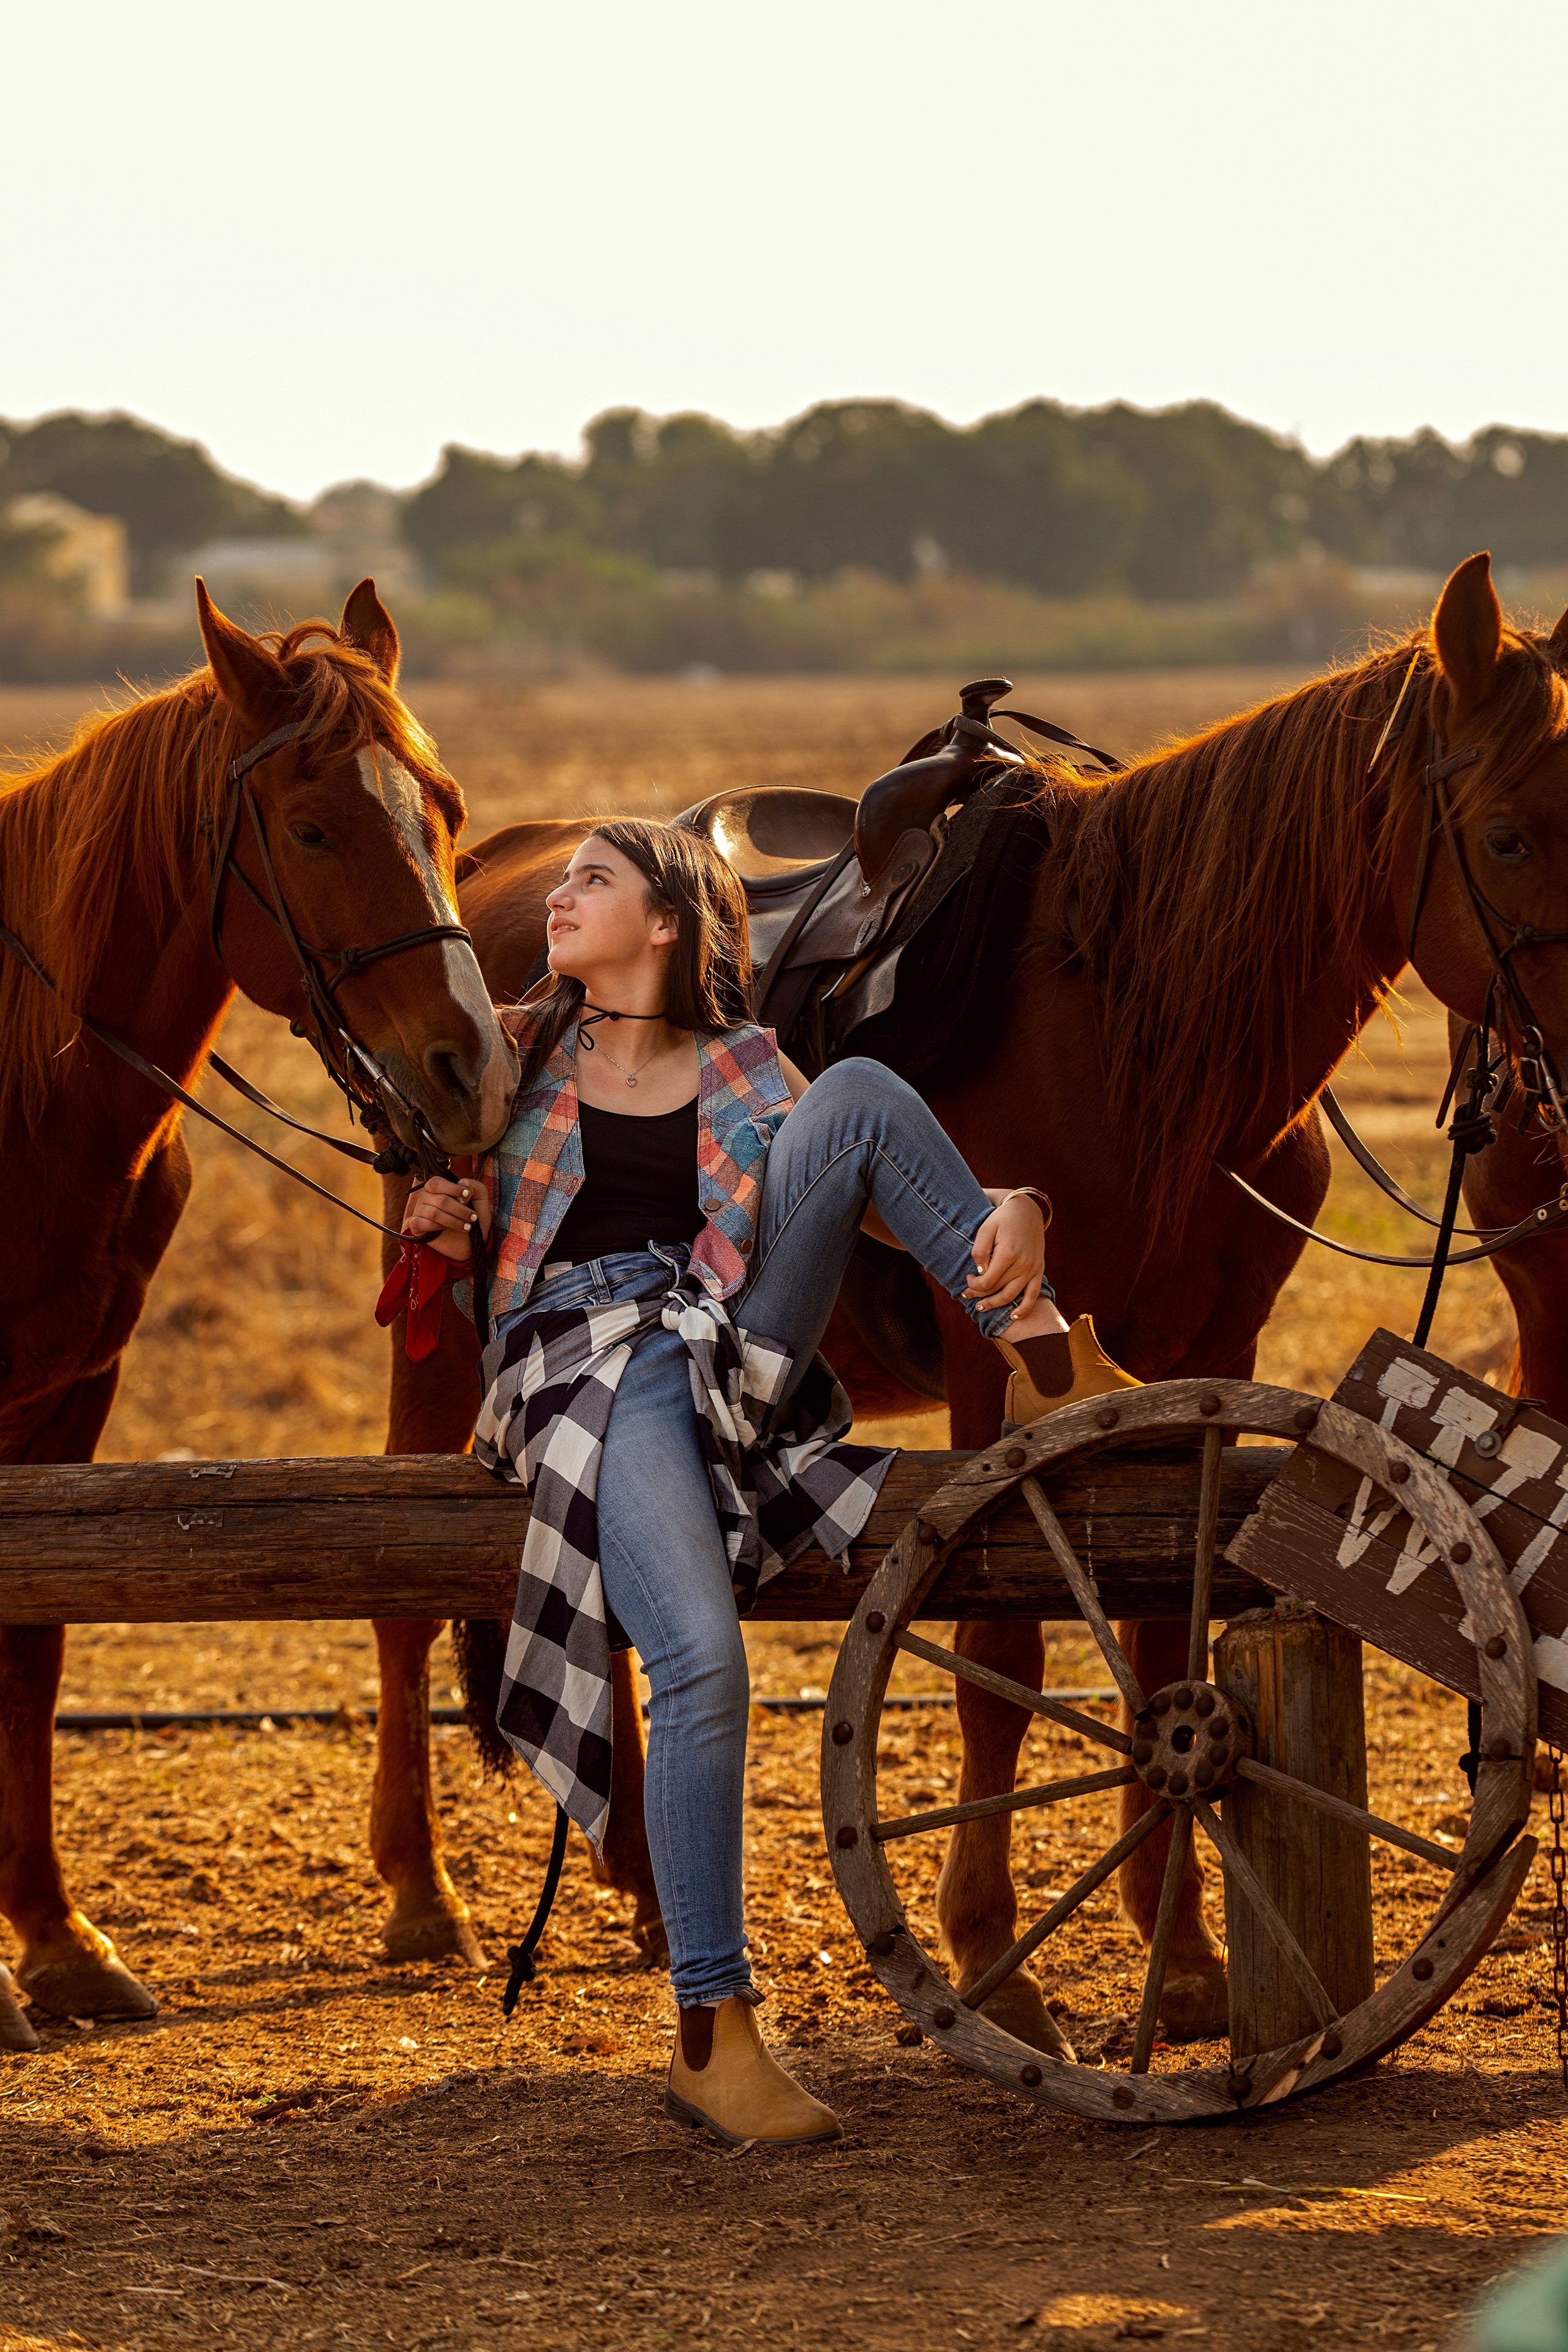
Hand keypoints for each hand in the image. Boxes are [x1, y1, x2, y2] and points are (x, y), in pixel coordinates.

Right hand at [401, 1175, 491, 1262]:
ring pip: (434, 1213)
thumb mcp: (479, 1197)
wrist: (469, 1241)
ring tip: (466, 1226)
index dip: (452, 1188)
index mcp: (437, 1187)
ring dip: (453, 1221)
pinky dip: (436, 1227)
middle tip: (472, 1217)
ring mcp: (419, 1210)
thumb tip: (461, 1184)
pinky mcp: (416, 1225)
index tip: (467, 1196)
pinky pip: (421, 1223)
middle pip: (440, 1200)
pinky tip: (445, 1229)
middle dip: (460, 1210)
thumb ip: (473, 1185)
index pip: (436, 1182)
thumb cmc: (471, 1216)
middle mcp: (425, 1196)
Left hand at [963, 1191, 1044, 1318]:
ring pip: (1012, 1296)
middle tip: (967, 1295)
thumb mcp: (986, 1229)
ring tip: (981, 1308)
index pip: (987, 1281)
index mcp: (1008, 1254)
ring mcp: (1032, 1268)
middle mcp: (1022, 1264)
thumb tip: (980, 1273)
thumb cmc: (1002, 1219)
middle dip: (979, 1295)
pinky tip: (1014, 1317)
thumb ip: (980, 1251)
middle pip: (997, 1290)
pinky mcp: (1039, 1270)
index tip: (967, 1279)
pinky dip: (1025, 1308)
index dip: (974, 1285)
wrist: (1026, 1210)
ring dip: (996, 1305)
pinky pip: (1034, 1294)